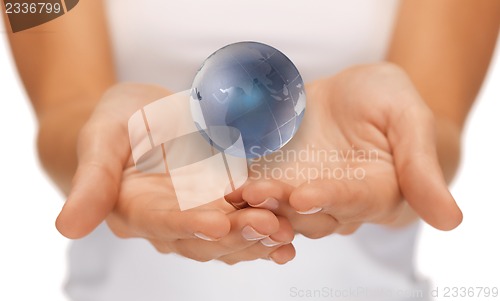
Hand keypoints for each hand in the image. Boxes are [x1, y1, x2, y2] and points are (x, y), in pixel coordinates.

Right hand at [55, 83, 294, 263]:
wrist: (139, 118)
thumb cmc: (115, 123)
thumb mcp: (101, 140)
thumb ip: (91, 182)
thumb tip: (66, 229)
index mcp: (136, 210)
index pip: (162, 223)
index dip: (189, 225)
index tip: (216, 224)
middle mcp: (170, 221)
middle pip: (203, 237)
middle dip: (237, 234)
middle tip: (268, 228)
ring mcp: (198, 212)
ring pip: (229, 235)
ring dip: (258, 236)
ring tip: (287, 235)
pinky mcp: (221, 201)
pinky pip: (245, 218)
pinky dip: (267, 225)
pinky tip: (293, 230)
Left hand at [228, 63, 462, 237]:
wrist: (356, 95)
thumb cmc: (389, 103)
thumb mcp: (409, 120)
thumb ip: (423, 167)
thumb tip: (451, 220)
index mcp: (373, 191)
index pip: (352, 201)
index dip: (329, 198)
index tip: (305, 196)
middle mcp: (335, 200)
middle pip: (308, 212)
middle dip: (280, 206)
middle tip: (254, 195)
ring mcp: (302, 190)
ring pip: (278, 208)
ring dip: (254, 204)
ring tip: (232, 192)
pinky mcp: (277, 177)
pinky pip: (257, 189)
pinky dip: (239, 189)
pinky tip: (218, 183)